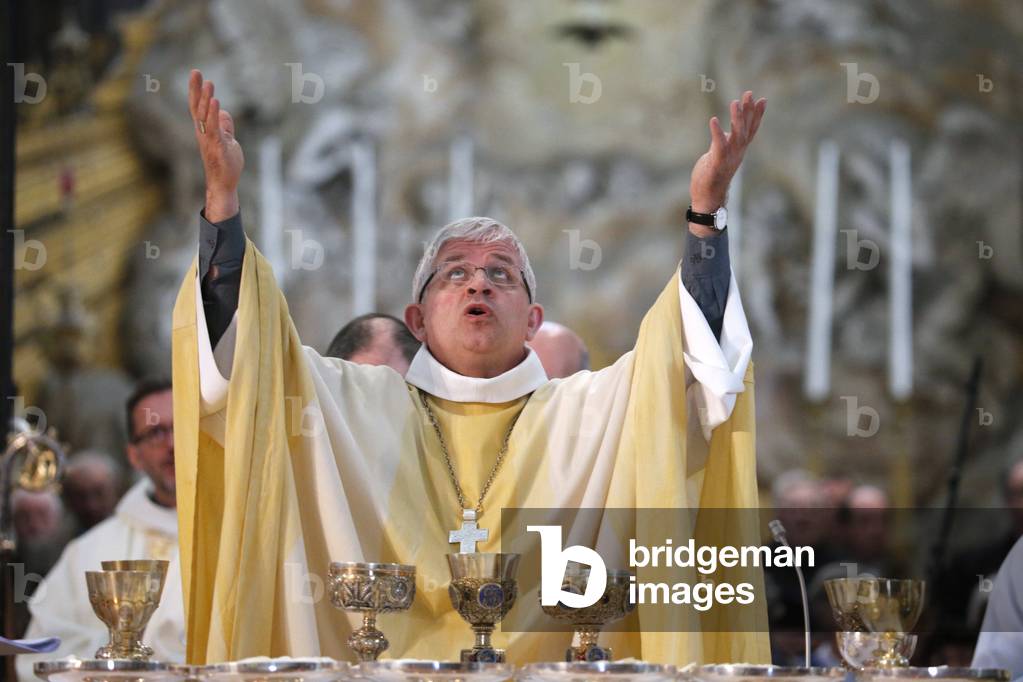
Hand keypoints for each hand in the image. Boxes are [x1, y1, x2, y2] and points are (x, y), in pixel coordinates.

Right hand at [188, 69, 243, 221]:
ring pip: (206, 116)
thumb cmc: (225, 164)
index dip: (197, 91)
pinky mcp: (217, 147)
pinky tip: (216, 103)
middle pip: (198, 108)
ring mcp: (209, 140)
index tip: (196, 74)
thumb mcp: (228, 141)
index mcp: (206, 130)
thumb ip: (225, 127)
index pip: (199, 107)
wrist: (224, 184)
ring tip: (209, 83)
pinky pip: (215, 128)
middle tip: (195, 71)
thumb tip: (224, 112)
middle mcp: (204, 133)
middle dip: (196, 89)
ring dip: (207, 99)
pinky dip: (214, 115)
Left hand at [689, 90, 766, 235]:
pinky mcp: (717, 162)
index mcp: (739, 150)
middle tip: (750, 93)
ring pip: (736, 135)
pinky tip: (713, 120)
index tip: (762, 99)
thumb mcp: (721, 155)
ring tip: (735, 102)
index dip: (757, 115)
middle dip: (749, 111)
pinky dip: (717, 132)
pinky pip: (718, 145)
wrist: (709, 199)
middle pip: (746, 128)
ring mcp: (729, 157)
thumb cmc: (713, 177)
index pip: (751, 130)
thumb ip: (726, 143)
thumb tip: (728, 131)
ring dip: (736, 118)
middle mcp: (737, 152)